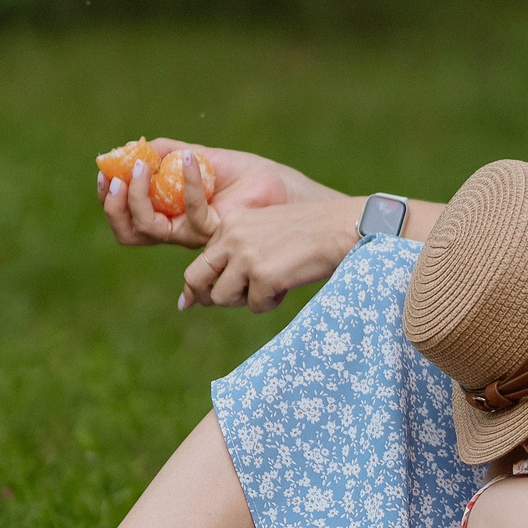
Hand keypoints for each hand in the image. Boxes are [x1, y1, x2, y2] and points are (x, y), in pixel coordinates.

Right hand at [96, 142, 303, 249]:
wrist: (280, 186)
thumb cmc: (244, 175)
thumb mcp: (200, 158)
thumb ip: (168, 153)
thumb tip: (136, 147)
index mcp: (169, 214)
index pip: (128, 218)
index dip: (112, 200)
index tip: (106, 172)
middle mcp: (177, 230)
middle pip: (130, 232)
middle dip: (115, 207)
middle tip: (116, 178)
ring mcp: (194, 234)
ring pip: (150, 228)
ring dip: (138, 197)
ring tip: (142, 167)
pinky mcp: (215, 231)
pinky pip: (190, 210)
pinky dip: (186, 180)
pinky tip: (191, 156)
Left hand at [181, 197, 362, 311]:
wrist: (341, 228)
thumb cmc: (308, 232)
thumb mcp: (263, 234)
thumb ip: (232, 256)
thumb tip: (186, 303)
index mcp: (230, 222)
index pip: (201, 259)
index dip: (208, 280)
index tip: (217, 290)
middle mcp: (232, 237)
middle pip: (195, 278)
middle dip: (208, 295)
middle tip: (232, 298)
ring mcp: (246, 256)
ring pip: (222, 297)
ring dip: (246, 300)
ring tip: (271, 286)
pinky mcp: (263, 276)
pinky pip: (256, 305)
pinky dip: (272, 302)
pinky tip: (288, 284)